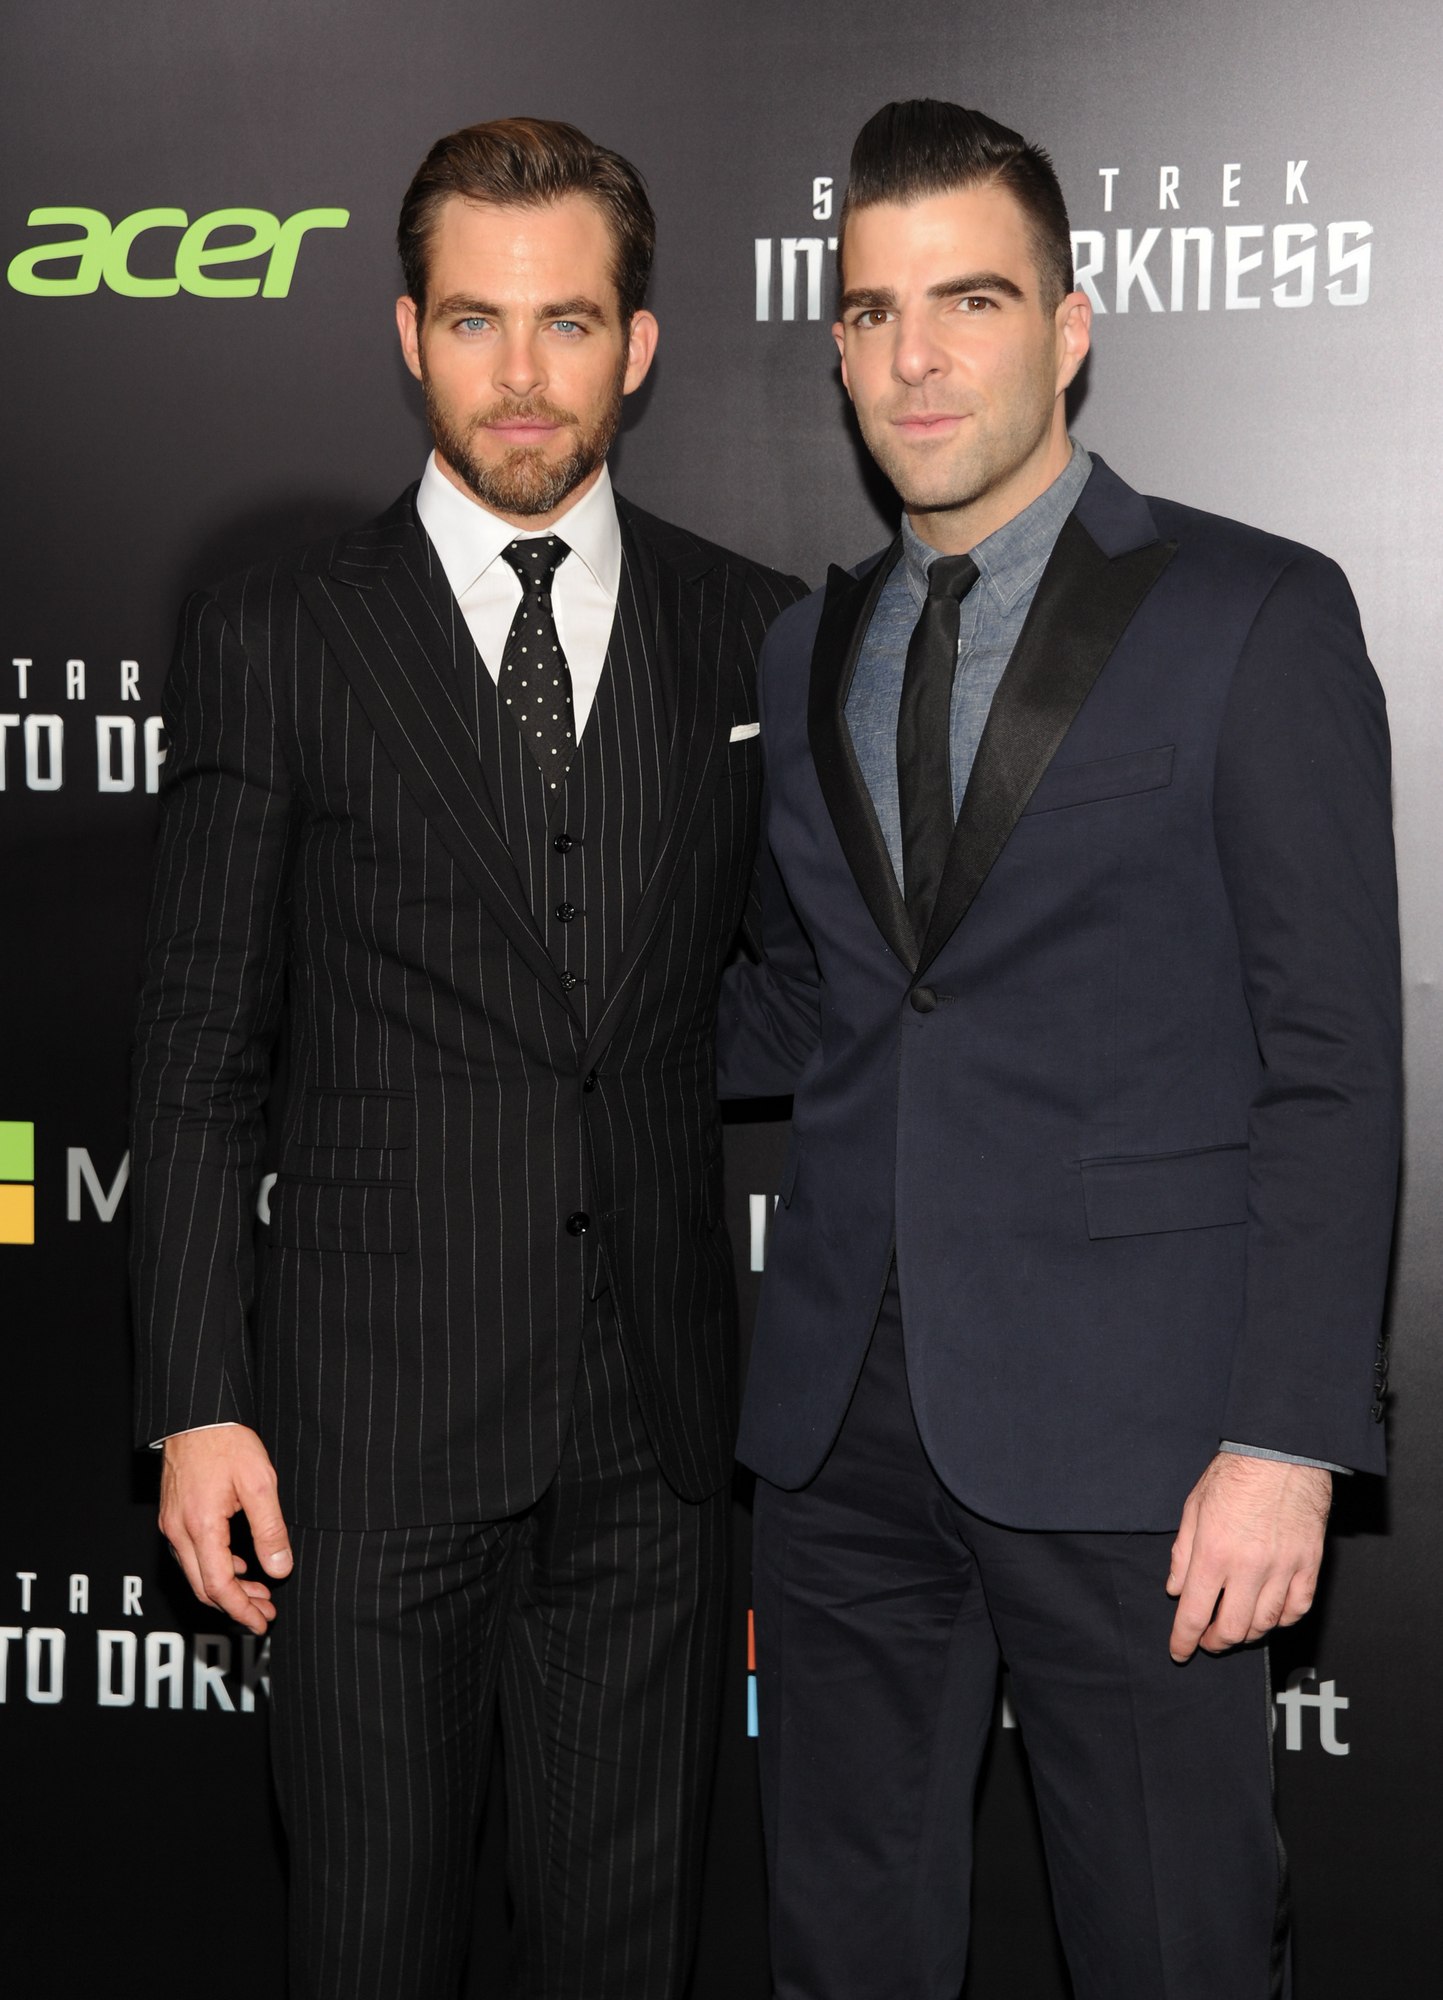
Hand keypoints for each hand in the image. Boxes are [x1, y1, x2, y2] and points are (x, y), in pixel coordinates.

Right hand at [159, 1425, 292, 1636]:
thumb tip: (280, 1569)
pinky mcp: (173, 1516)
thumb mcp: (260, 1483)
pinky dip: (215, 1569)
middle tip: (265, 1612)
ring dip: (227, 1589)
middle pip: (203, 1588)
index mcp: (201, 1527)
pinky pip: (191, 1556)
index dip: (241, 1610)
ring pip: (196, 1574)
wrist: (197, 1415)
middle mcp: (179, 1531)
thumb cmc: (227, 1443)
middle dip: (236, 1606)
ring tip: (259, 1593)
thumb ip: (269, 1529)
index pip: (219, 1586)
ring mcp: (172, 1524)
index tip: (261, 1622)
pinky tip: (239, 1566)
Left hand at [1165, 1452, 1330, 1662]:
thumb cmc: (1235, 1473)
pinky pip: (1298, 1607)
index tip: (1179, 1652)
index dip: (1184, 1640)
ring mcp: (1283, 1568)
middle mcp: (1249, 1567)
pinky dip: (1283, 1619)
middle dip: (1215, 1642)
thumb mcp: (1194, 1506)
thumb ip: (1183, 1552)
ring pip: (1266, 1623)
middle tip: (1207, 1639)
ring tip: (1235, 1627)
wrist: (1283, 1451)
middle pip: (1232, 1629)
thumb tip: (1175, 1589)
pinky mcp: (1310, 1564)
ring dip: (1247, 1633)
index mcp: (1214, 1553)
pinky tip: (1270, 1615)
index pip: (1193, 1613)